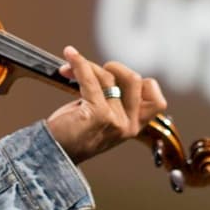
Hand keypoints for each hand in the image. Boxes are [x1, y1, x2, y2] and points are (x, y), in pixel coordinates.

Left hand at [46, 46, 166, 164]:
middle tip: (93, 70)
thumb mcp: (102, 117)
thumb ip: (114, 99)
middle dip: (113, 68)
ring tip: (70, 68)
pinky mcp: (99, 115)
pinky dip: (79, 64)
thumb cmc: (73, 134)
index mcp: (133, 127)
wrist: (52, 153)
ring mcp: (116, 121)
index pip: (157, 101)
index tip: (120, 79)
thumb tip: (107, 69)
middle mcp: (129, 126)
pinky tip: (70, 57)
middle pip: (134, 80)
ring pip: (108, 77)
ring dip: (88, 66)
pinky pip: (90, 80)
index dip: (143, 84)